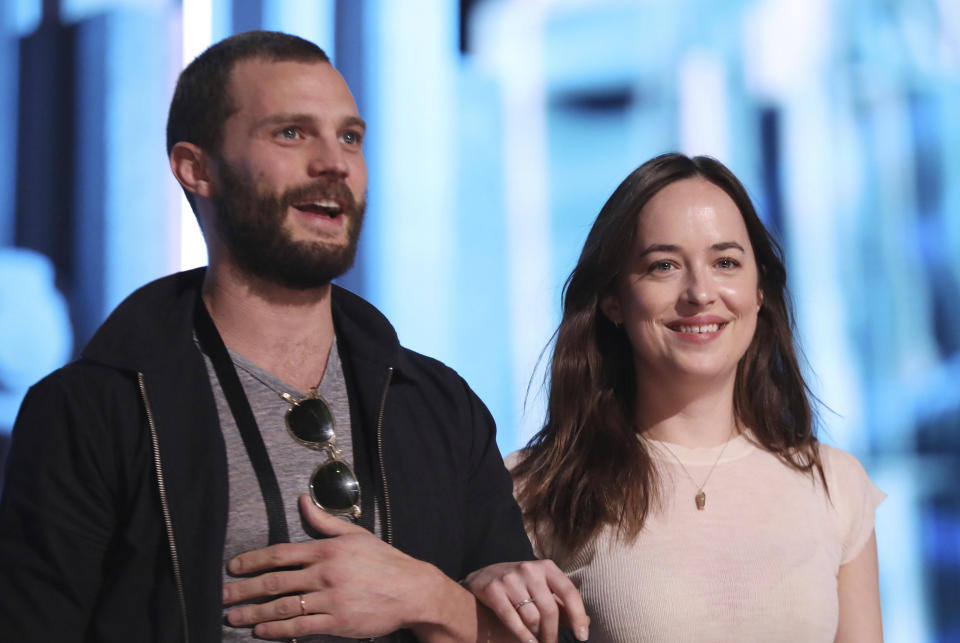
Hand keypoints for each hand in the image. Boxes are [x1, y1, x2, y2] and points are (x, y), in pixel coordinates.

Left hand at [222, 494, 468, 639]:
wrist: (412, 590)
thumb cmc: (383, 561)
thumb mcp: (355, 535)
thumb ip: (323, 521)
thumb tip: (302, 501)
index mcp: (326, 549)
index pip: (280, 554)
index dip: (252, 560)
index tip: (232, 567)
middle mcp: (325, 573)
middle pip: (275, 582)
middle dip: (245, 589)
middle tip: (222, 596)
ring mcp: (331, 598)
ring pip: (284, 606)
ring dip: (255, 613)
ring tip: (234, 617)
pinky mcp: (338, 622)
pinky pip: (301, 627)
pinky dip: (277, 631)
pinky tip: (261, 632)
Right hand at [465, 560, 588, 642]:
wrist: (483, 576)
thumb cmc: (521, 585)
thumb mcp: (542, 588)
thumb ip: (562, 604)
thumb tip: (586, 622)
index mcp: (546, 567)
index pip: (569, 592)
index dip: (578, 616)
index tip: (582, 636)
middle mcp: (529, 569)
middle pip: (549, 610)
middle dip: (553, 633)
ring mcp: (510, 579)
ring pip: (532, 617)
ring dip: (537, 636)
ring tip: (538, 641)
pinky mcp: (493, 590)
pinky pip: (512, 619)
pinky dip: (523, 636)